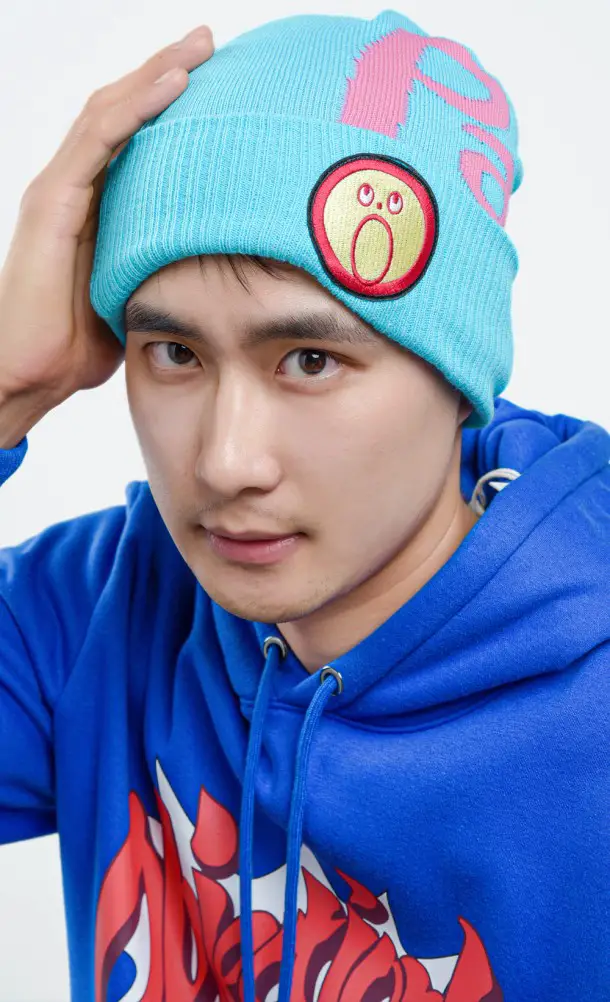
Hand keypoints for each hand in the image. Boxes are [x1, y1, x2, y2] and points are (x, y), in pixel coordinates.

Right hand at [0, 25, 213, 427]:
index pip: (134, 136)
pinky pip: (99, 140)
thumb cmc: (78, 344)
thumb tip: (212, 262)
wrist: (31, 375)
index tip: (219, 84)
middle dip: (167, 71)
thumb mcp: (135, 291)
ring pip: (111, 111)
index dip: (171, 104)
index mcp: (94, 204)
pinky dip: (137, 108)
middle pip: (123, 109)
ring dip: (158, 74)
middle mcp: (74, 186)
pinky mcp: (52, 201)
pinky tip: (173, 84)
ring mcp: (60, 189)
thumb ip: (160, 264)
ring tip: (199, 47)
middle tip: (210, 42)